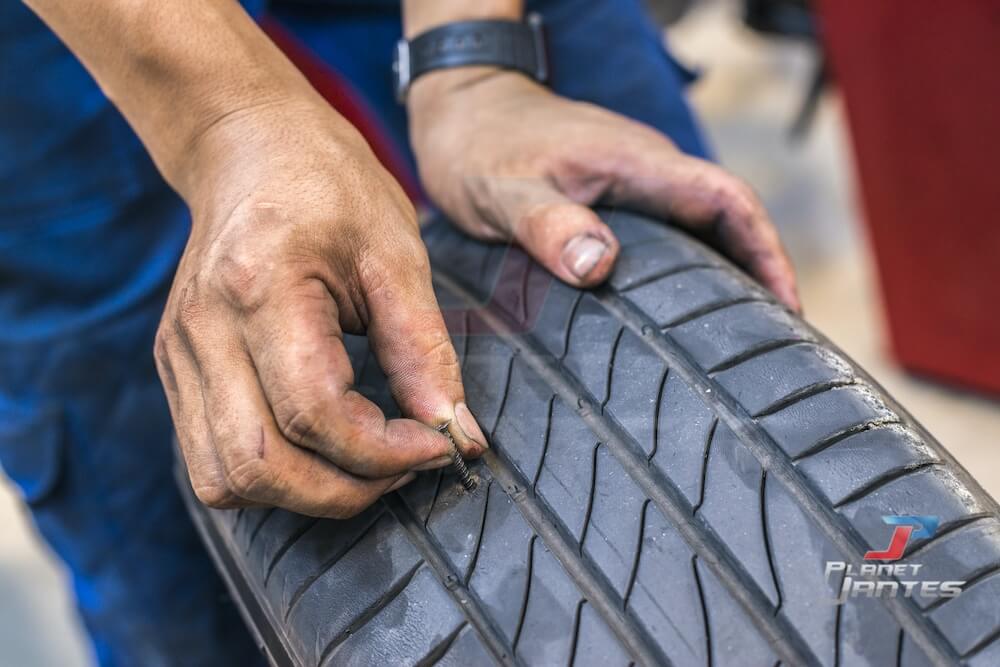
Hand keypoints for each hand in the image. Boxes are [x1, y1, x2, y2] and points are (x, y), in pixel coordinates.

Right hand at [154, 100, 486, 517]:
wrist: (250, 148)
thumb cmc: (331, 187)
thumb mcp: (397, 254)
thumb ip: (425, 351)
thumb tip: (457, 437)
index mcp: (260, 287)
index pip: (315, 413)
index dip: (385, 451)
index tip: (441, 447)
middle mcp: (202, 330)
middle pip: (258, 465)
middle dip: (345, 491)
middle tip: (407, 466)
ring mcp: (178, 353)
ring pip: (224, 479)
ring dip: (303, 495)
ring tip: (366, 464)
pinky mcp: (175, 368)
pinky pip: (211, 461)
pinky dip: (270, 479)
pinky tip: (320, 451)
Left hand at [408, 69, 799, 309]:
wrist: (460, 104)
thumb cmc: (477, 144)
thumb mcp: (500, 190)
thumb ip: (547, 224)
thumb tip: (600, 265)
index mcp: (637, 163)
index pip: (728, 203)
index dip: (767, 254)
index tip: (788, 310)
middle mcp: (648, 170)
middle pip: (728, 222)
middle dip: (759, 277)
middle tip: (768, 347)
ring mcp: (634, 181)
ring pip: (700, 229)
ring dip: (726, 275)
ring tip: (734, 341)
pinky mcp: (615, 194)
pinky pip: (668, 232)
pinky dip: (686, 269)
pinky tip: (675, 311)